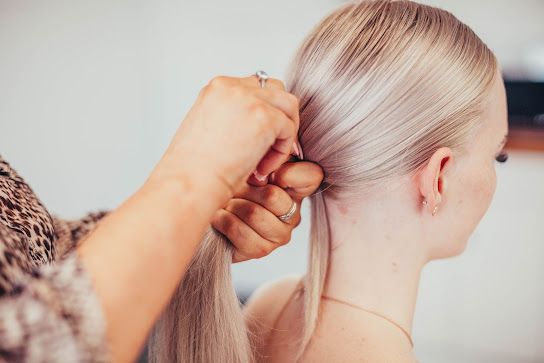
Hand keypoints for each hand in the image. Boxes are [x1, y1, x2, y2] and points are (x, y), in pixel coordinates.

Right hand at [147, 75, 300, 208]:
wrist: (188, 184)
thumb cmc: (192, 169)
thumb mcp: (207, 130)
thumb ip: (230, 119)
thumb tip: (252, 127)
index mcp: (216, 88)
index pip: (254, 88)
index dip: (263, 113)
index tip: (257, 141)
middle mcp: (232, 87)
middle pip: (275, 90)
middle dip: (278, 118)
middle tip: (268, 150)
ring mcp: (249, 99)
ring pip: (288, 105)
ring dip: (284, 133)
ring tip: (266, 161)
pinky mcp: (264, 117)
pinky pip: (288, 129)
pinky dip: (281, 152)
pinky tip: (262, 170)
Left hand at [212, 160, 323, 261]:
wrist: (210, 214)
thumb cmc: (231, 186)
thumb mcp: (249, 166)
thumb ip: (264, 158)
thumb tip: (263, 171)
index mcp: (296, 189)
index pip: (312, 176)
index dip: (287, 172)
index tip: (265, 173)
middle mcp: (293, 213)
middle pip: (272, 195)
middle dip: (246, 189)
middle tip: (236, 188)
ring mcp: (279, 235)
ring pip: (253, 213)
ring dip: (232, 205)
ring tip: (227, 203)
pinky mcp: (260, 250)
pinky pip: (238, 230)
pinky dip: (223, 220)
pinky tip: (221, 217)